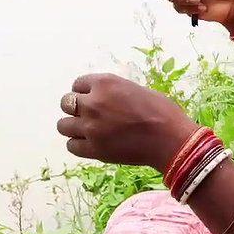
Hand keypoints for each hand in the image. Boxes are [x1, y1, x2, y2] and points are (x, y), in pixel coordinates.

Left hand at [56, 74, 199, 172]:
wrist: (171, 140)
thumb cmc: (163, 112)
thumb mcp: (137, 90)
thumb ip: (115, 92)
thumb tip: (107, 98)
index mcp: (105, 83)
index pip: (78, 84)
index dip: (85, 92)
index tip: (92, 98)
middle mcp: (93, 103)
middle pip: (66, 103)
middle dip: (76, 108)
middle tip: (89, 115)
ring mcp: (90, 127)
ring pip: (63, 125)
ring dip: (73, 126)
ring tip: (86, 130)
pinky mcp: (93, 149)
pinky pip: (71, 146)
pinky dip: (78, 144)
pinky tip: (89, 144)